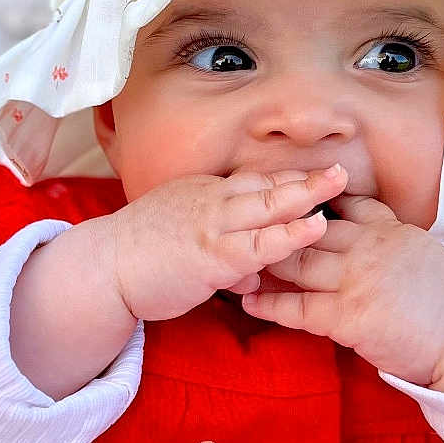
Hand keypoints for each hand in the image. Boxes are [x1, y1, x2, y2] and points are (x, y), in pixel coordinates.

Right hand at [106, 164, 346, 322]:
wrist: (104, 270)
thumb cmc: (141, 262)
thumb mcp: (182, 244)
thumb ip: (222, 254)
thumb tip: (252, 273)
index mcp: (201, 193)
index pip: (251, 182)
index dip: (284, 179)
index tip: (312, 176)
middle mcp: (210, 200)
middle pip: (265, 183)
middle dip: (304, 176)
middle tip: (339, 168)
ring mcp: (213, 225)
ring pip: (267, 204)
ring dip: (306, 193)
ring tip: (340, 181)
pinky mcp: (214, 254)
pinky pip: (260, 242)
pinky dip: (290, 233)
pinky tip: (315, 226)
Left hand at [243, 194, 443, 390]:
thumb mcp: (419, 250)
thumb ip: (385, 235)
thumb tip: (353, 226)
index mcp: (388, 228)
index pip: (343, 202)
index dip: (307, 198)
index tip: (277, 194)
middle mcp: (369, 246)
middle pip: (308, 228)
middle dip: (274, 227)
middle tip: (240, 228)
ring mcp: (357, 280)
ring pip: (298, 263)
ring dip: (263, 262)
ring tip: (234, 262)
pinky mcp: (349, 317)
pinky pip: (298, 308)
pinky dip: (269, 304)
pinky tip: (248, 301)